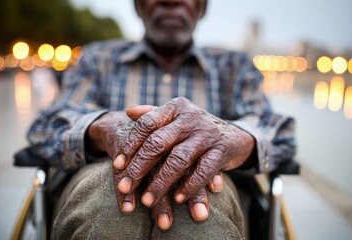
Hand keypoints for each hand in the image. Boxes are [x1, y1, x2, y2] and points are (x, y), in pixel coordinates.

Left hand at [115, 97, 253, 209]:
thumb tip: (128, 111)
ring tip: (147, 200)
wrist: (234, 136)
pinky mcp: (221, 151)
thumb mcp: (177, 116)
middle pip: (158, 143)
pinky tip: (177, 199)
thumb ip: (153, 113)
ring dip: (161, 182)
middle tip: (125, 187)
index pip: (147, 124)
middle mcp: (190, 117)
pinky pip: (203, 171)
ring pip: (178, 160)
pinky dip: (189, 186)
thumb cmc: (195, 129)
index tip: (117, 165)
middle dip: (139, 167)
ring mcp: (207, 134)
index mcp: (176, 107)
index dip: (130, 145)